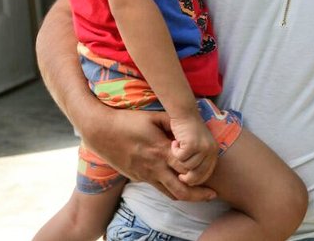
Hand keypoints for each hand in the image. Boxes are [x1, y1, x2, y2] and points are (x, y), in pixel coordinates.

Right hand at [84, 107, 216, 201]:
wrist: (101, 131)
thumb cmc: (127, 121)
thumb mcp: (152, 117)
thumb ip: (171, 122)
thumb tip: (187, 127)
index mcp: (160, 151)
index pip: (187, 168)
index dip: (201, 174)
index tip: (211, 173)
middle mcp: (154, 167)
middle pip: (181, 190)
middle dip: (199, 196)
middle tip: (212, 195)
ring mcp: (145, 175)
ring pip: (169, 194)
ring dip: (185, 196)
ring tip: (197, 194)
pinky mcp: (137, 178)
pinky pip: (158, 188)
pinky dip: (170, 189)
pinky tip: (176, 183)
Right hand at [169, 113, 217, 186]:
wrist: (184, 109)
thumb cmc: (186, 126)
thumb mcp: (194, 143)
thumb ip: (196, 158)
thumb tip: (191, 175)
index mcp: (212, 152)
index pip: (207, 174)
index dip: (197, 182)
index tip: (186, 181)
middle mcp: (211, 151)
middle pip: (199, 176)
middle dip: (188, 180)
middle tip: (180, 176)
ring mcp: (203, 148)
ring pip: (189, 168)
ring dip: (179, 161)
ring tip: (176, 151)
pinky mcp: (193, 144)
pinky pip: (182, 158)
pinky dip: (175, 152)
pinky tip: (173, 143)